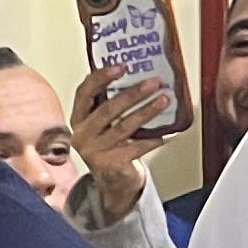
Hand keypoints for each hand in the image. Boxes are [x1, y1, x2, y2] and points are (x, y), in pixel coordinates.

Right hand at [69, 65, 172, 226]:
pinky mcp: (111, 164)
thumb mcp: (103, 123)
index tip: (121, 67)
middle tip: (153, 82)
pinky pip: (137, 147)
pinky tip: (168, 131)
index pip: (84, 93)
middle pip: (108, 109)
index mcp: (78, 119)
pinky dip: (154, 139)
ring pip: (124, 126)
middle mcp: (82, 135)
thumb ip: (108, 102)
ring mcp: (95, 152)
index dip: (101, 78)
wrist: (112, 180)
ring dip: (147, 111)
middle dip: (133, 94)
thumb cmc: (110, 144)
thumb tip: (138, 74)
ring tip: (164, 100)